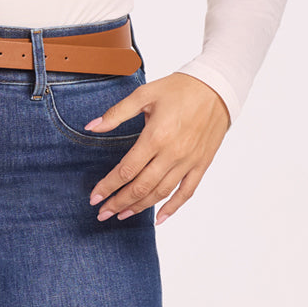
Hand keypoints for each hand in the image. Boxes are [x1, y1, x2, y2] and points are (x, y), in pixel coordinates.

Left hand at [84, 72, 229, 224]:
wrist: (216, 88)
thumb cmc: (179, 89)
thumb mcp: (144, 94)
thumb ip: (116, 113)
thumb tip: (91, 127)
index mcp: (155, 136)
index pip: (126, 169)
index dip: (108, 186)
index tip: (94, 197)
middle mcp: (172, 154)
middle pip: (141, 186)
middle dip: (119, 203)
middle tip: (103, 213)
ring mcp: (188, 162)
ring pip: (161, 193)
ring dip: (140, 207)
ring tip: (122, 215)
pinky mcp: (201, 164)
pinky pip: (186, 192)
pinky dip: (173, 208)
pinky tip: (159, 218)